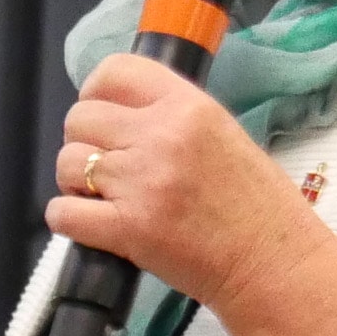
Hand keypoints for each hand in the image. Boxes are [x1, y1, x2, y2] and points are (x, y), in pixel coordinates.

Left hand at [44, 54, 319, 310]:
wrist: (274, 265)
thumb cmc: (257, 205)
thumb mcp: (224, 135)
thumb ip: (172, 117)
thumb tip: (120, 112)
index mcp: (188, 107)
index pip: (115, 71)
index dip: (96, 92)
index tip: (104, 115)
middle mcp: (160, 136)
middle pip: (80, 117)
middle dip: (85, 141)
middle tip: (108, 165)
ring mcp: (140, 182)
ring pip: (66, 162)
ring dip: (75, 181)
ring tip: (105, 196)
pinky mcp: (126, 228)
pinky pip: (62, 213)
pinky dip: (68, 219)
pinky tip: (94, 223)